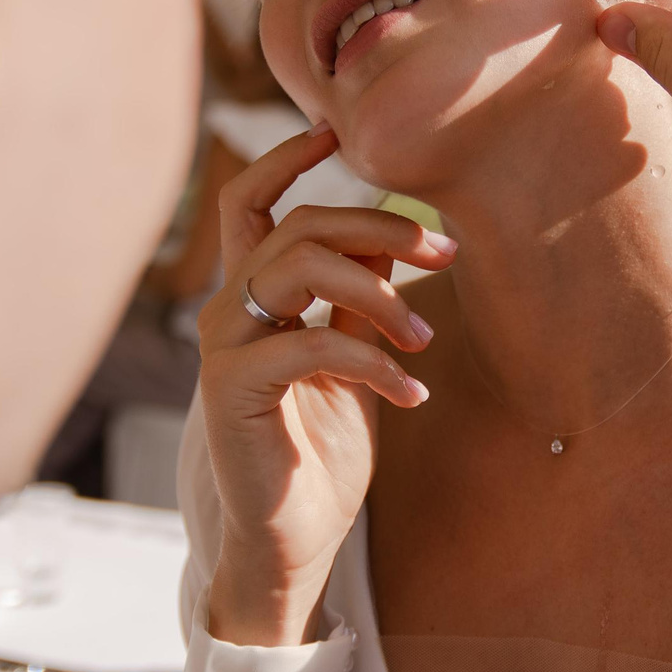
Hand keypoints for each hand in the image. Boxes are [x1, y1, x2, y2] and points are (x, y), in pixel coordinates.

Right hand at [194, 125, 458, 645]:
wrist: (291, 539)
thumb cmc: (320, 449)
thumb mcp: (353, 357)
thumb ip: (359, 298)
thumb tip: (393, 237)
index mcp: (252, 295)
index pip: (252, 202)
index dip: (287, 159)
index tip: (336, 132)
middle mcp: (227, 310)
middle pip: (297, 225)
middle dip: (379, 227)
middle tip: (446, 252)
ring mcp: (224, 347)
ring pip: (299, 267)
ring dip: (379, 294)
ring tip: (425, 340)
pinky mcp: (232, 389)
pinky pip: (308, 342)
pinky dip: (372, 362)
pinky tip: (410, 394)